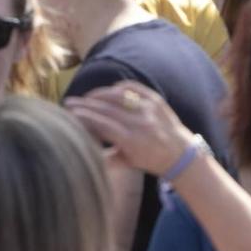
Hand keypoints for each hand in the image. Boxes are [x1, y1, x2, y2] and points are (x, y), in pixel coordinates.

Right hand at [64, 81, 191, 176]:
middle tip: (69, 102)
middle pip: (107, 109)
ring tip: (86, 97)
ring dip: (98, 94)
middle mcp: (141, 123)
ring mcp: (149, 109)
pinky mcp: (156, 99)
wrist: (181, 153)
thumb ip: (106, 157)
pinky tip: (108, 92)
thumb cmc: (150, 160)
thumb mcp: (127, 162)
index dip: (85, 118)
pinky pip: (133, 87)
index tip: (70, 113)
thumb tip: (84, 148)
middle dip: (85, 104)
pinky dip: (118, 87)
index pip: (103, 125)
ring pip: (118, 95)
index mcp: (133, 141)